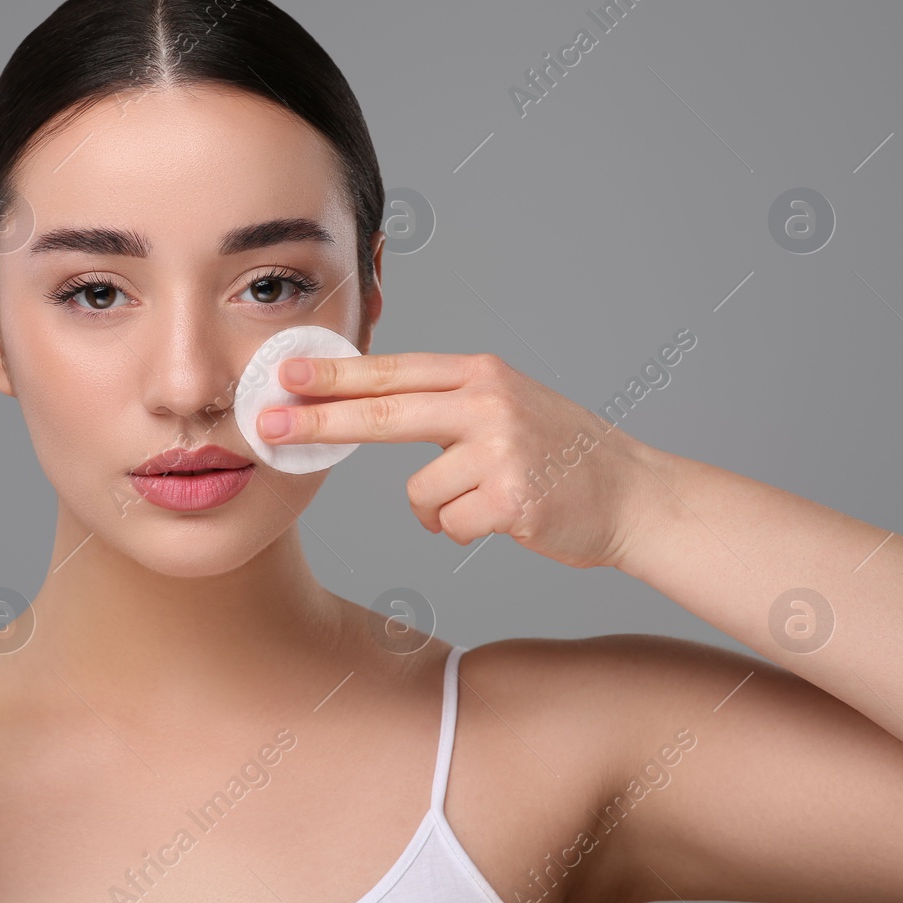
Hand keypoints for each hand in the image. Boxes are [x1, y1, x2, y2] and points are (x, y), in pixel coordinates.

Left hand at [256, 352, 663, 569]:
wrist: (636, 496)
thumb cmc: (560, 455)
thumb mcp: (504, 404)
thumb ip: (443, 402)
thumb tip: (360, 403)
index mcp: (480, 374)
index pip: (392, 371)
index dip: (333, 376)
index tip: (284, 375)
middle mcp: (488, 402)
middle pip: (383, 412)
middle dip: (318, 422)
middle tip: (267, 426)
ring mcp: (501, 449)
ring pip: (418, 493)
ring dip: (439, 510)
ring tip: (485, 501)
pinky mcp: (512, 498)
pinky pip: (450, 525)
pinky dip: (466, 531)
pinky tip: (506, 518)